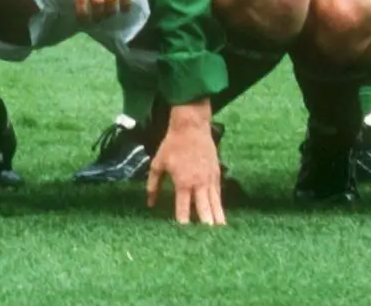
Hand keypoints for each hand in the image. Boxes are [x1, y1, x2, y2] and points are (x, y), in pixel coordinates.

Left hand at [146, 104, 226, 225]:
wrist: (191, 128)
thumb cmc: (172, 145)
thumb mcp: (158, 163)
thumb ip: (153, 184)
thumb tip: (149, 202)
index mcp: (182, 182)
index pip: (183, 208)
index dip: (183, 222)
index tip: (183, 235)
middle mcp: (198, 184)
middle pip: (203, 210)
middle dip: (204, 226)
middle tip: (205, 242)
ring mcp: (209, 180)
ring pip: (215, 205)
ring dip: (216, 220)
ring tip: (220, 235)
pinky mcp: (216, 175)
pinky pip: (218, 195)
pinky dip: (220, 207)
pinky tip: (221, 217)